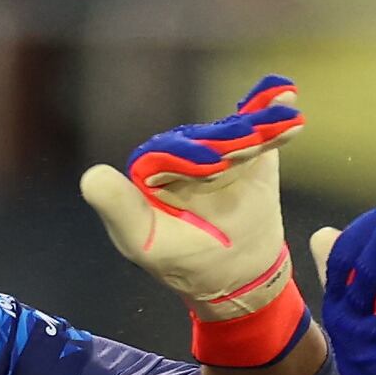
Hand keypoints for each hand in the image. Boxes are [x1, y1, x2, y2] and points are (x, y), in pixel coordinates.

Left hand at [78, 76, 305, 366]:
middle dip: (229, 142)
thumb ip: (119, 209)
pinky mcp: (256, 158)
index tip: (209, 167)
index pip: (171, 150)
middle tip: (242, 157)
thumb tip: (91, 176)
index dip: (189, 157)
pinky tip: (284, 98)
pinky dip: (275, 117)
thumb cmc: (182, 261)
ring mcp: (225, 153)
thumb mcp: (142, 241)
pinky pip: (264, 133)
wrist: (235, 276)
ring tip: (270, 131)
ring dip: (256, 127)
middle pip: (211, 139)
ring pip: (240, 133)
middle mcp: (190, 153)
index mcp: (157, 166)